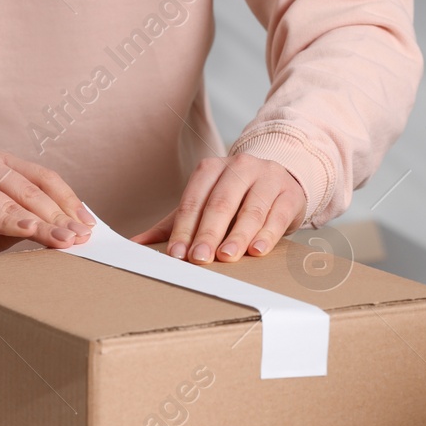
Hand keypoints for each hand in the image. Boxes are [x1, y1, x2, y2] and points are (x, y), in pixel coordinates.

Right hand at [0, 146, 93, 271]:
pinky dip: (10, 222)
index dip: (68, 200)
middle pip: (31, 190)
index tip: (89, 223)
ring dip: (43, 224)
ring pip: (13, 203)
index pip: (42, 178)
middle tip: (82, 236)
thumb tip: (71, 232)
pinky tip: (30, 231)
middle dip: (60, 216)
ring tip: (65, 240)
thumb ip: (28, 222)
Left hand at [133, 155, 305, 262]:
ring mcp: (267, 178)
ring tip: (227, 257)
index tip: (177, 255)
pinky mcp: (289, 194)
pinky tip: (257, 250)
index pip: (193, 201)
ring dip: (237, 236)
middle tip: (199, 258)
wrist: (281, 180)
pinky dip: (267, 234)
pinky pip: (276, 215)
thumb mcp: (204, 204)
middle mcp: (239, 168)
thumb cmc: (235, 198)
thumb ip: (173, 223)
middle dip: (208, 233)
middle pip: (220, 203)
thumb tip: (135, 244)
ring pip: (250, 209)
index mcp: (211, 169)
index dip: (184, 229)